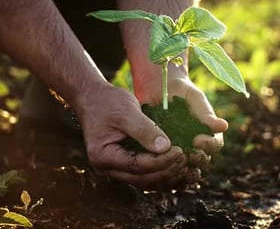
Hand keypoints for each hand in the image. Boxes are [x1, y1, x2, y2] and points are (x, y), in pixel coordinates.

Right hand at [73, 83, 194, 189]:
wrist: (94, 99)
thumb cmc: (107, 102)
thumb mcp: (127, 111)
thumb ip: (144, 129)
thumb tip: (165, 147)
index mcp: (103, 156)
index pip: (137, 166)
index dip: (160, 161)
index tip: (179, 151)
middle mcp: (107, 168)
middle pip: (141, 179)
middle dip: (166, 171)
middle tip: (185, 158)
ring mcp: (115, 169)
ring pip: (144, 181)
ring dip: (166, 175)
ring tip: (184, 163)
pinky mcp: (125, 165)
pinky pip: (145, 175)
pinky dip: (161, 172)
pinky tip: (176, 164)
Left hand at [135, 67, 228, 168]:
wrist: (157, 86)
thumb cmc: (180, 89)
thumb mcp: (193, 97)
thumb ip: (205, 113)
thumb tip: (223, 126)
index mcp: (207, 131)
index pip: (215, 144)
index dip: (209, 145)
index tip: (198, 139)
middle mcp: (195, 144)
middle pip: (203, 160)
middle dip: (197, 159)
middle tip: (187, 154)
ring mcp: (179, 149)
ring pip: (186, 168)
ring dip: (182, 169)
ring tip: (174, 163)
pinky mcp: (162, 153)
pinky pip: (167, 167)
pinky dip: (166, 170)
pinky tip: (160, 167)